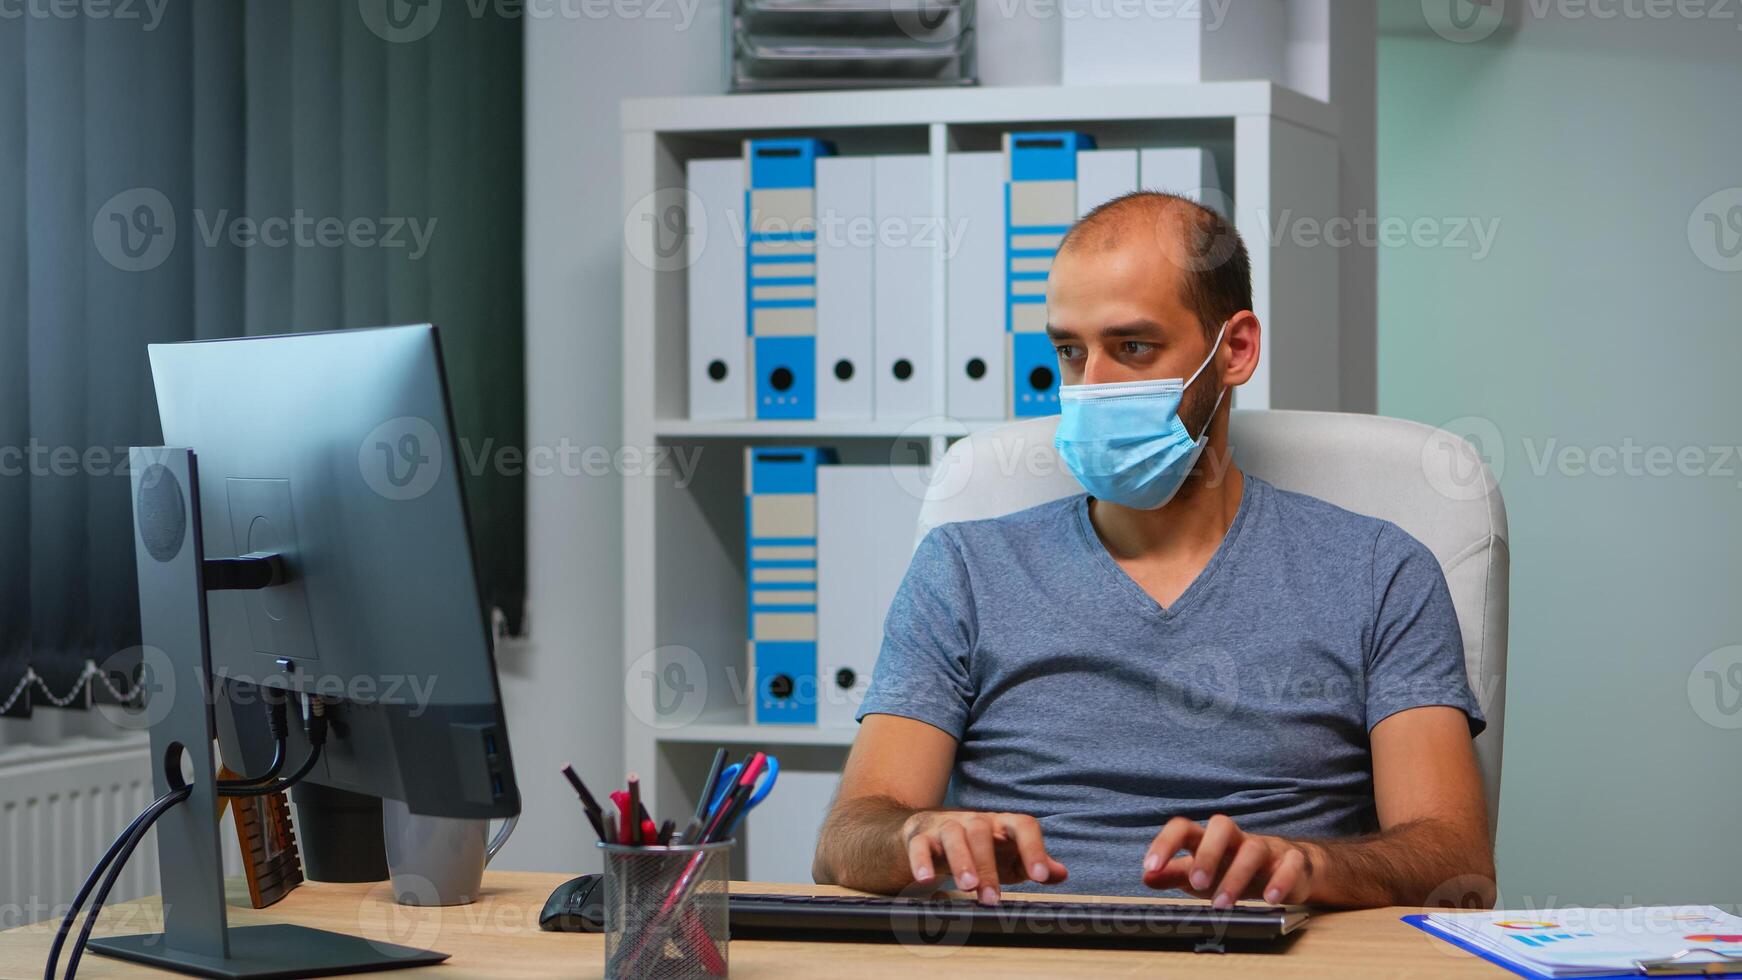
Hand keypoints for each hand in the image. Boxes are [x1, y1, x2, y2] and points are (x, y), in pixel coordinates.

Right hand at [901, 810, 1068, 904]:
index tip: (1039, 877)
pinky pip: (920, 845)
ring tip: (967, 887)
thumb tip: (1061, 873)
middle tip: (992, 899)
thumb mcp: (1008, 857)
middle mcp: (975, 821)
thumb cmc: (978, 849)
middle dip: (988, 866)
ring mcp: (945, 826)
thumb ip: (1034, 864)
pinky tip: (925, 880)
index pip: (1023, 826)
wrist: (928, 832)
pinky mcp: (920, 836)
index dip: (1034, 849)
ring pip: (953, 835)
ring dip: (962, 861)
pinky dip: (922, 861)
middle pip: (983, 832)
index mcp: (1001, 825)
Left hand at [1142, 815, 1315, 907]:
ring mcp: (1265, 847)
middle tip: (1196, 884)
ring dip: (1236, 876)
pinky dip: (1280, 880)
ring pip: (1253, 848)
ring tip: (1222, 904)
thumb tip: (1147, 878)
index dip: (1165, 843)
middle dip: (1207, 854)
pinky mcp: (1291, 861)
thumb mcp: (1200, 875)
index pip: (1184, 827)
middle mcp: (1236, 839)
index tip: (1150, 867)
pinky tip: (1269, 899)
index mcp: (1208, 839)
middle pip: (1221, 826)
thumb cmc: (1233, 870)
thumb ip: (1174, 875)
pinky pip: (1290, 863)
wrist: (1287, 870)